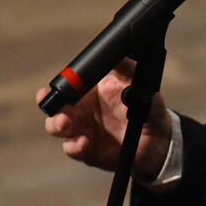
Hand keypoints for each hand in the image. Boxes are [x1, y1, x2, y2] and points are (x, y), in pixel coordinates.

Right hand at [37, 59, 171, 179]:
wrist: (158, 136)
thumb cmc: (144, 106)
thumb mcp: (137, 83)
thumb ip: (126, 67)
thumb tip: (118, 54)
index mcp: (87, 94)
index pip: (62, 90)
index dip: (51, 91)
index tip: (47, 92)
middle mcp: (80, 113)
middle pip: (53, 110)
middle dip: (50, 109)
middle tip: (58, 108)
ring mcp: (82, 132)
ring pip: (58, 129)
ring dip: (57, 126)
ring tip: (66, 125)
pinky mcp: (88, 151)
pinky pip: (74, 149)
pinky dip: (75, 147)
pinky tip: (84, 142)